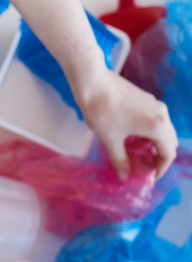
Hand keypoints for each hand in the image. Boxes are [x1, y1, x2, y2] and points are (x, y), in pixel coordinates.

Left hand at [74, 64, 177, 178]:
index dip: (160, 169)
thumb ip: (120, 160)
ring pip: (162, 131)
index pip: (168, 153)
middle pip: (169, 142)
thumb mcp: (110, 140)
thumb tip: (124, 177)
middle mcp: (161, 114)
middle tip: (142, 169)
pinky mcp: (146, 100)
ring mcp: (155, 105)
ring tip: (136, 156)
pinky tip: (131, 138)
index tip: (149, 178)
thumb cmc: (101, 112)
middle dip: (158, 157)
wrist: (92, 83)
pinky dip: (148, 133)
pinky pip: (155, 121)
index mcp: (157, 126)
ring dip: (154, 145)